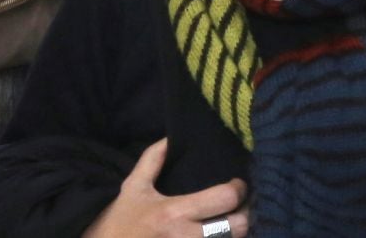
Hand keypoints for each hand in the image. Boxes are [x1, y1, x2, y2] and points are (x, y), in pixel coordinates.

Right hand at [83, 139, 249, 237]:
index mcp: (174, 212)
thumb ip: (152, 159)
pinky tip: (219, 237)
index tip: (238, 185)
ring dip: (235, 235)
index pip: (224, 199)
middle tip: (243, 208)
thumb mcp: (132, 188)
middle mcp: (184, 237)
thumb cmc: (119, 222)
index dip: (238, 190)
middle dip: (245, 217)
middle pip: (237, 228)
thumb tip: (170, 138)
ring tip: (234, 224)